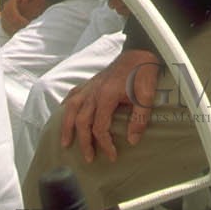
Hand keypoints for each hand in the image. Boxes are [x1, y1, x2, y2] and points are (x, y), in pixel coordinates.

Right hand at [60, 48, 160, 162]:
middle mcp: (93, 92)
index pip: (100, 127)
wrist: (140, 51)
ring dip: (67, 127)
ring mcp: (90, 86)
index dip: (105, 144)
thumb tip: (132, 140)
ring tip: (65, 143)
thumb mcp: (146, 95)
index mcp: (106, 96)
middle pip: (81, 121)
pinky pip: (73, 94)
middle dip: (84, 142)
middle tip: (89, 158)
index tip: (112, 156)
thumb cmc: (143, 72)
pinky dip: (66, 106)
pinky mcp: (91, 82)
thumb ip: (139, 118)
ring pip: (71, 108)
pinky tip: (64, 114)